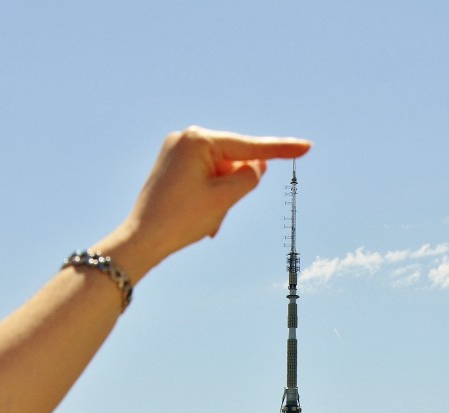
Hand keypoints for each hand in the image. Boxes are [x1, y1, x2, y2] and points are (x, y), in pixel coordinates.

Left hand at [113, 127, 311, 280]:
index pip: (250, 147)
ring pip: (220, 174)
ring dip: (222, 198)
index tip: (307, 147)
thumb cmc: (180, 219)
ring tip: (205, 222)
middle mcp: (187, 138)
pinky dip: (210, 198)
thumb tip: (256, 163)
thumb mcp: (224, 199)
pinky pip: (204, 178)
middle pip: (233, 162)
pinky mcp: (172, 166)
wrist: (141, 239)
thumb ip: (249, 177)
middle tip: (216, 215)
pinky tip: (199, 217)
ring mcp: (177, 150)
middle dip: (234, 189)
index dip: (281, 150)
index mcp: (200, 140)